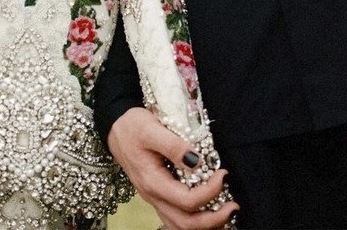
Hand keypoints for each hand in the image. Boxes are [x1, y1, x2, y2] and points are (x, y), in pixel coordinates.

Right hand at [107, 107, 236, 228]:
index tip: (223, 174)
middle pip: (186, 224)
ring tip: (225, 213)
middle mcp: (152, 196)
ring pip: (181, 226)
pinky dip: (196, 222)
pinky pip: (176, 220)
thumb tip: (199, 162)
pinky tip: (209, 212)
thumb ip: (174, 146)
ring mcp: (154, 198)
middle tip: (233, 205)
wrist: (114, 127)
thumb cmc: (131, 126)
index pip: (187, 200)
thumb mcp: (151, 128)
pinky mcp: (157, 196)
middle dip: (214, 220)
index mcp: (151, 181)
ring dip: (206, 225)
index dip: (210, 192)